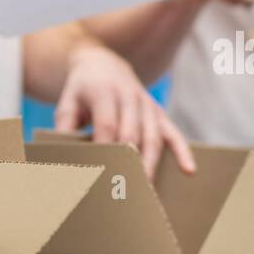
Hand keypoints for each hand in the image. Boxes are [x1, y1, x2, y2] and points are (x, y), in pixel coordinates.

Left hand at [54, 45, 195, 178]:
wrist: (103, 63)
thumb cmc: (81, 91)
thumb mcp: (66, 103)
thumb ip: (65, 127)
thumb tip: (65, 155)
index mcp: (104, 92)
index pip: (107, 125)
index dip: (106, 150)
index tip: (102, 174)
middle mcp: (129, 96)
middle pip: (132, 134)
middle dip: (128, 163)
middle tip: (123, 190)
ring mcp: (147, 103)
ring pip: (152, 136)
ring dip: (150, 164)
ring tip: (146, 189)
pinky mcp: (158, 111)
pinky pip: (172, 132)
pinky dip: (182, 151)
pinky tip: (189, 170)